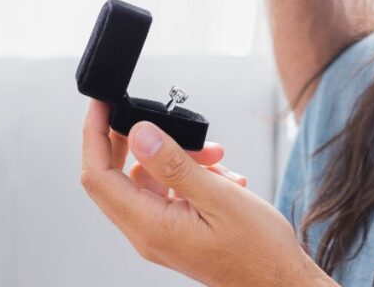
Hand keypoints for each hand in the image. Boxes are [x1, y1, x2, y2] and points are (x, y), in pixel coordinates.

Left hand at [81, 101, 335, 286]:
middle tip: (160, 118)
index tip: (102, 104)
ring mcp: (160, 233)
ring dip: (178, 158)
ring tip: (216, 156)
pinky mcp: (176, 231)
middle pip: (116, 177)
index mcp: (150, 227)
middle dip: (138, 141)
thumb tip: (139, 134)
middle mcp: (147, 233)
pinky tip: (222, 176)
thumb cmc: (258, 248)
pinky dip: (190, 176)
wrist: (278, 281)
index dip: (95, 135)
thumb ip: (175, 165)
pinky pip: (169, 193)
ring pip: (149, 181)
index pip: (99, 176)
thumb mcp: (219, 197)